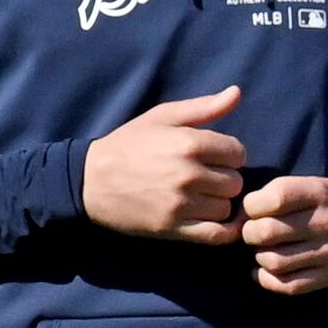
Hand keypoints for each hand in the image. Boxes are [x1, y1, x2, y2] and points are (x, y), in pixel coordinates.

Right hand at [81, 85, 248, 240]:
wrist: (89, 181)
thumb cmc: (128, 144)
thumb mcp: (162, 117)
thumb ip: (203, 107)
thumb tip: (237, 93)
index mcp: (189, 143)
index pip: (237, 153)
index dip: (230, 155)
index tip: (215, 158)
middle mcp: (188, 174)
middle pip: (235, 182)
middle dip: (225, 179)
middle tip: (206, 178)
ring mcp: (180, 204)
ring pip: (226, 207)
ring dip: (219, 203)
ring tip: (202, 197)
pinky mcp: (172, 228)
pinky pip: (216, 234)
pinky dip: (225, 231)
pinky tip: (217, 221)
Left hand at [240, 176, 327, 295]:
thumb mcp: (311, 185)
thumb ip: (276, 194)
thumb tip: (237, 217)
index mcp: (319, 193)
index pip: (274, 198)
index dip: (251, 206)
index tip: (252, 210)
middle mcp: (325, 222)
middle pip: (267, 232)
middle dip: (249, 233)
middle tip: (253, 233)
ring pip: (274, 262)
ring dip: (259, 257)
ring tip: (263, 250)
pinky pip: (288, 285)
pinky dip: (267, 280)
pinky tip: (265, 270)